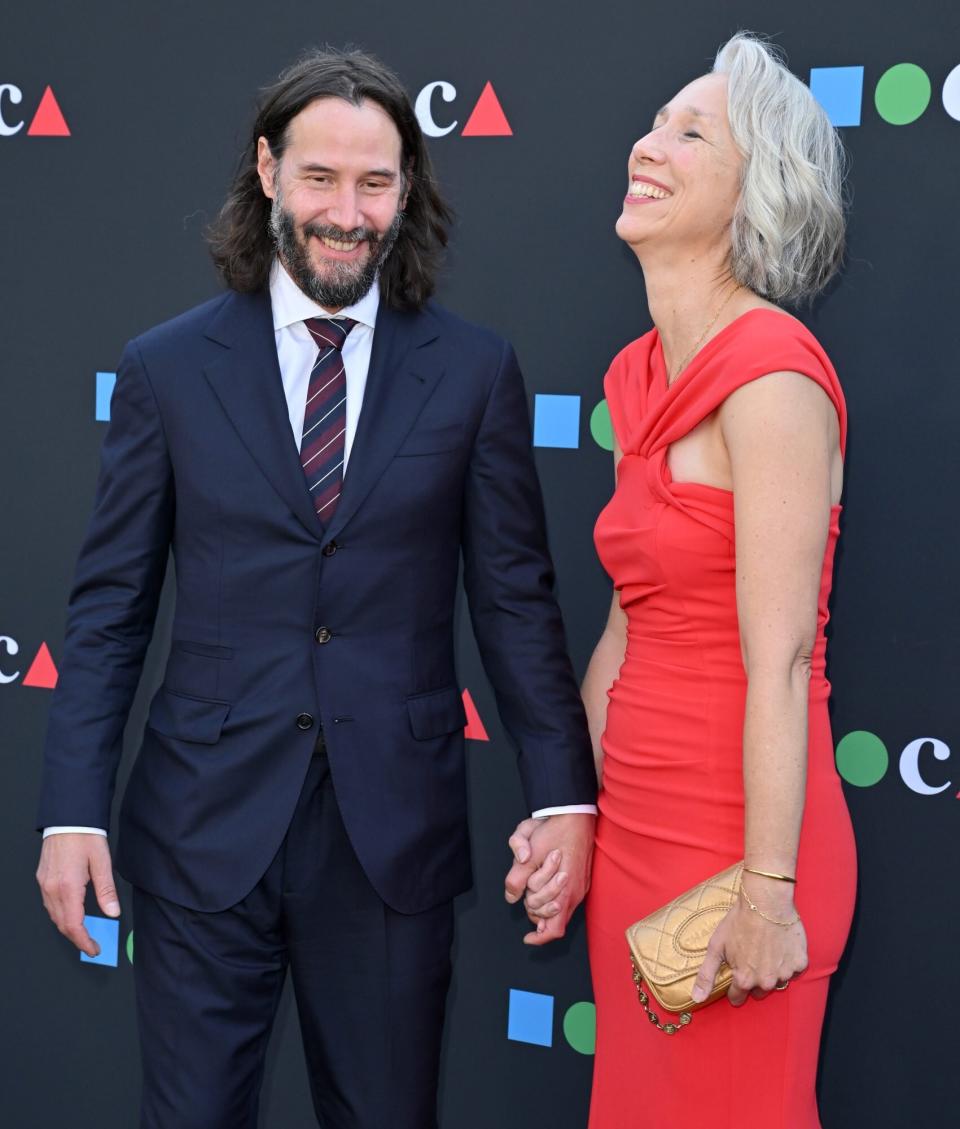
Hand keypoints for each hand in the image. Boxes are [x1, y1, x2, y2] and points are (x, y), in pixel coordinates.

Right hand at [37, 834, 120, 956]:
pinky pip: (49, 904)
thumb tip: (113, 912)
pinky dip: (60, 914)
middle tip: (92, 943)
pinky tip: (71, 913)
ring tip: (84, 932)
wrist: (68, 818)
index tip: (94, 948)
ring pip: (53, 916)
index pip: (74, 925)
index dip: (84, 941)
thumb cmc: (85, 835)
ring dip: (68, 927)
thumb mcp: (102, 862)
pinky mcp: (42, 879)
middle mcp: (52, 888)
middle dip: (77, 938)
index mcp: (68, 887)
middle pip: (62, 924)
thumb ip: (107, 890)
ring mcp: (44, 884)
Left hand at [504, 814, 594, 945]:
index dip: (539, 937)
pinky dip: (552, 895)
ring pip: (560, 908)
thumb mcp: (529, 853)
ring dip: (543, 901)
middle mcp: (575, 892)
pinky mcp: (581, 879)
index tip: (526, 938)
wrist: (575, 815)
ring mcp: (580, 886)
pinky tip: (542, 882)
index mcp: (564, 890)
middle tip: (526, 894)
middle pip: (552, 919)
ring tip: (533, 883)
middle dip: (536, 910)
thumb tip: (511, 896)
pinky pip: (566, 898)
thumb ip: (517, 877)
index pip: (553, 928)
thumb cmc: (554, 832)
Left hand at [692, 877, 807, 1006]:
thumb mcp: (716, 946)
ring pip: (777, 981)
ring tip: (766, 951)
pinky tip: (781, 946)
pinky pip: (794, 969)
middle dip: (753, 980)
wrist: (766, 902)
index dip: (733, 988)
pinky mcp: (800, 963)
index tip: (734, 976)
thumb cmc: (738, 921)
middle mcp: (766, 982)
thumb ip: (706, 975)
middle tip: (751, 959)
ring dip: (772, 971)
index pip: (737, 997)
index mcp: (744, 980)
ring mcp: (785, 973)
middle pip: (758, 991)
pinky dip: (788, 961)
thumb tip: (697, 998)